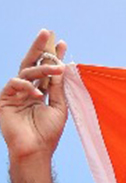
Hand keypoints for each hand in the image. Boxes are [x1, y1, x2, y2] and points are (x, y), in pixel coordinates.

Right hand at [1, 29, 68, 162]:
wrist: (36, 150)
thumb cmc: (48, 132)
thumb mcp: (58, 107)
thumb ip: (57, 88)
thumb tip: (61, 67)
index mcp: (40, 91)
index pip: (47, 70)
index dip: (54, 56)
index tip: (62, 42)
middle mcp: (27, 89)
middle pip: (32, 64)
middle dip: (40, 48)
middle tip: (46, 33)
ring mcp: (15, 93)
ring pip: (26, 72)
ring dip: (42, 68)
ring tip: (57, 67)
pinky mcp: (5, 99)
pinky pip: (14, 84)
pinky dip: (27, 87)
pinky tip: (37, 94)